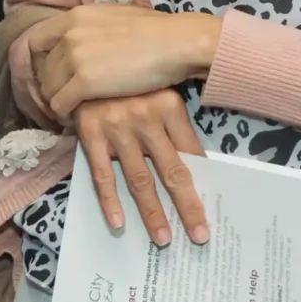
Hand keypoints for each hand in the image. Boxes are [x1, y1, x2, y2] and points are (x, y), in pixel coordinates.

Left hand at [23, 5, 221, 116]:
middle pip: (42, 69)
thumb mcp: (115, 17)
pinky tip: (75, 119)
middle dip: (50, 86)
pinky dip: (64, 115)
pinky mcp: (83, 83)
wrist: (175, 43)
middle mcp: (69, 34)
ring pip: (48, 89)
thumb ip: (93, 29)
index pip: (38, 42)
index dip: (42, 63)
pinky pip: (59, 105)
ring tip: (70, 111)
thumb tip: (88, 41)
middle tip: (63, 99)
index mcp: (75, 16)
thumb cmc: (155, 31)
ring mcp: (74, 58)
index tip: (54, 76)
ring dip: (56, 102)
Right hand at [73, 91, 209, 247]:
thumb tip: (196, 166)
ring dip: (153, 213)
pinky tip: (119, 224)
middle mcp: (146, 118)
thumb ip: (173, 126)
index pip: (192, 153)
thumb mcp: (159, 93)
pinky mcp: (91, 134)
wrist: (86, 62)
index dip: (203, 183)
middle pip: (172, 172)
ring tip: (163, 239)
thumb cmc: (131, 82)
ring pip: (140, 180)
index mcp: (170, 106)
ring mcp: (117, 128)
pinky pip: (103, 175)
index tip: (214, 209)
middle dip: (187, 207)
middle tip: (200, 236)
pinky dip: (110, 202)